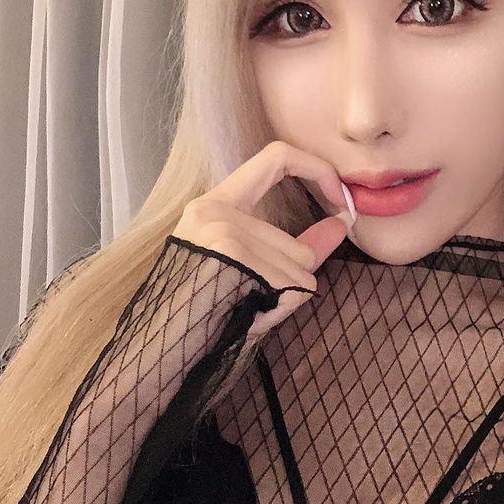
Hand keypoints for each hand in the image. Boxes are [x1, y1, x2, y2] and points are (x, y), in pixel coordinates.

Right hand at [171, 141, 354, 338]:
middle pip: (298, 248)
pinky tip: (247, 317)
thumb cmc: (204, 312)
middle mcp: (216, 210)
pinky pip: (292, 288)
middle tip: (255, 303)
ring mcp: (223, 231)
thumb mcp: (249, 268)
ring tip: (244, 309)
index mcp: (215, 203)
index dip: (319, 170)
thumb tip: (343, 222)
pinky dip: (280, 310)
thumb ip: (298, 244)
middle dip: (291, 285)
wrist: (160, 347)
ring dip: (283, 301)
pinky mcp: (233, 254)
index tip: (341, 200)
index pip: (278, 157)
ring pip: (300, 271)